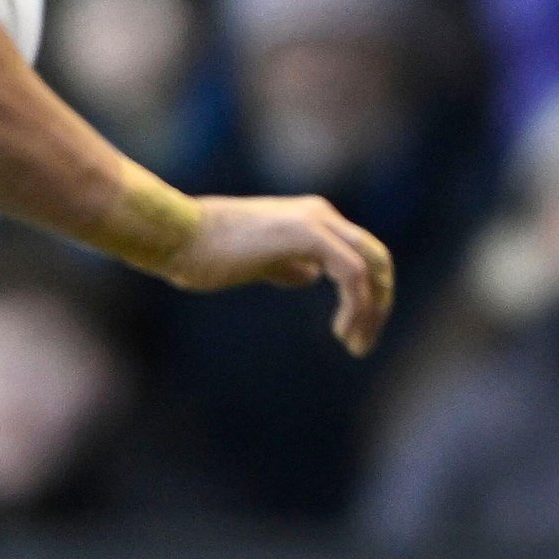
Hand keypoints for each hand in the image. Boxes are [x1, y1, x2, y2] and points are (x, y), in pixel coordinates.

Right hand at [164, 195, 394, 353]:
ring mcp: (316, 221)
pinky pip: (353, 273)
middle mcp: (321, 214)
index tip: (355, 332)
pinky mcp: (307, 235)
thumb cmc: (207, 252)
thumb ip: (288, 264)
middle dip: (379, 305)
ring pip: (371, 267)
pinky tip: (341, 330)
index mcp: (312, 218)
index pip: (363, 255)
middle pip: (378, 259)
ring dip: (371, 311)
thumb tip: (310, 275)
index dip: (368, 295)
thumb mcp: (258, 261)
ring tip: (355, 344)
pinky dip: (357, 305)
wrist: (178, 237)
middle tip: (362, 345)